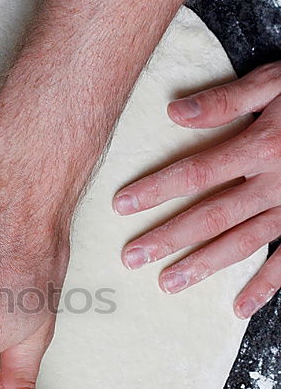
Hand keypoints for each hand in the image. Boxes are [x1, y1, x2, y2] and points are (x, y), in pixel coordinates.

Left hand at [113, 63, 280, 318]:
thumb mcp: (278, 81)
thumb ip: (229, 100)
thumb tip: (174, 112)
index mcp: (262, 146)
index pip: (198, 172)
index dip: (158, 189)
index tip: (122, 206)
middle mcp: (276, 182)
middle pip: (212, 215)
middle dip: (169, 237)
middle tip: (131, 257)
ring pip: (243, 242)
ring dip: (204, 265)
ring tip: (166, 283)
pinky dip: (265, 286)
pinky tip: (238, 307)